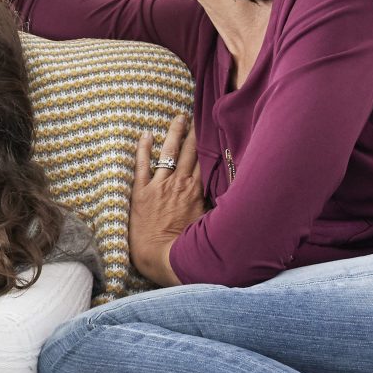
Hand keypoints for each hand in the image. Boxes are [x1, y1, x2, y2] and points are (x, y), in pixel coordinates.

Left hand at [129, 112, 205, 284]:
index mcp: (198, 191)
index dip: (210, 144)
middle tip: (198, 115)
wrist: (163, 257)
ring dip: (174, 134)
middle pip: (190, 152)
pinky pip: (141, 165)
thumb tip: (231, 196)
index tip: (216, 129)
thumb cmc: (187, 247)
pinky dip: (143, 148)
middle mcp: (180, 184)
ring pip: (169, 153)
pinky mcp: (141, 192)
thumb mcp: (209, 225)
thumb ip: (217, 207)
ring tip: (179, 117)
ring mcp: (160, 186)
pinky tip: (146, 134)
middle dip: (195, 132)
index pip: (207, 160)